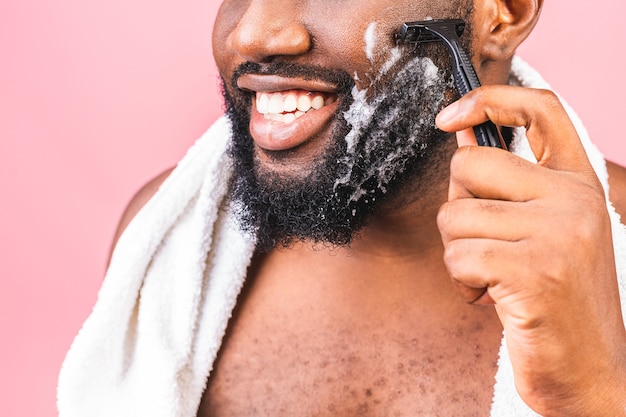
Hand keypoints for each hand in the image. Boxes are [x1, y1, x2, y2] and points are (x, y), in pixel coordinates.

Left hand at [435, 86, 625, 415]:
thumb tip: (461, 134)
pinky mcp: (535, 269)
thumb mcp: (543, 230)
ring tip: (491, 276)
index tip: (450, 116)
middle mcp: (575, 198)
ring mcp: (560, 232)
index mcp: (580, 182)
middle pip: (468, 165)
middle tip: (481, 240)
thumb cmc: (555, 300)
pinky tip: (489, 297)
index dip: (491, 99)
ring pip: (454, 215)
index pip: (542, 110)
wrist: (591, 371)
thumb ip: (505, 184)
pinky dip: (461, 281)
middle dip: (457, 206)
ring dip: (457, 253)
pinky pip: (458, 255)